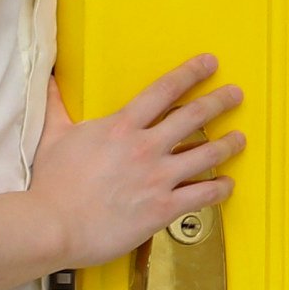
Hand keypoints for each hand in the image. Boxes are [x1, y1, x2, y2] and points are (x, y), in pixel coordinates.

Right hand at [31, 56, 245, 270]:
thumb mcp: (53, 136)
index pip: (164, 90)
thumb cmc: (51, 184)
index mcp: (122, 126)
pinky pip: (203, 196)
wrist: (53, 226)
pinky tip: (228, 184)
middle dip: (220, 101)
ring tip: (240, 139)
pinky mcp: (163, 209)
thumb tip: (48, 80)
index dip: (191, 73)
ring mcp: (158, 178)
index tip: (209, 63)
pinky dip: (220, 189)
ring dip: (229, 144)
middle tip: (236, 95)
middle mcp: (146, 147)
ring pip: (207, 154)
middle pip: (194, 116)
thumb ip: (56, 106)